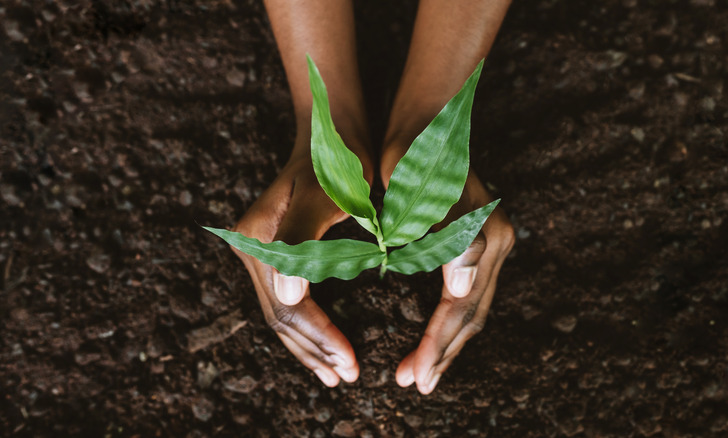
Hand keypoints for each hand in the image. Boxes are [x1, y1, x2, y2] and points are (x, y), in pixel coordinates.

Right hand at [232, 146, 369, 386]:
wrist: (331, 132)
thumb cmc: (337, 161)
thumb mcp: (326, 195)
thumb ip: (302, 240)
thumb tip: (290, 294)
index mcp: (259, 239)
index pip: (290, 305)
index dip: (320, 337)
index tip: (351, 362)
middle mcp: (251, 248)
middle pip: (281, 316)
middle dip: (315, 350)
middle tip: (348, 376)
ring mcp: (258, 253)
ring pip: (281, 315)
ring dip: (308, 348)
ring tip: (336, 374)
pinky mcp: (272, 255)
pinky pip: (286, 302)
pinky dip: (306, 329)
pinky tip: (323, 347)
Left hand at [393, 171, 514, 393]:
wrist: (427, 119)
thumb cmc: (414, 153)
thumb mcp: (420, 191)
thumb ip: (446, 237)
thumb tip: (462, 288)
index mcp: (484, 236)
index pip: (459, 306)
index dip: (435, 344)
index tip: (411, 376)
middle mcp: (498, 242)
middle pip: (472, 314)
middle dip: (442, 352)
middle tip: (413, 384)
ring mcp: (495, 242)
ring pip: (474, 308)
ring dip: (449, 343)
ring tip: (421, 371)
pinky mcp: (484, 240)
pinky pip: (471, 293)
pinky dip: (452, 320)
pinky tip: (435, 335)